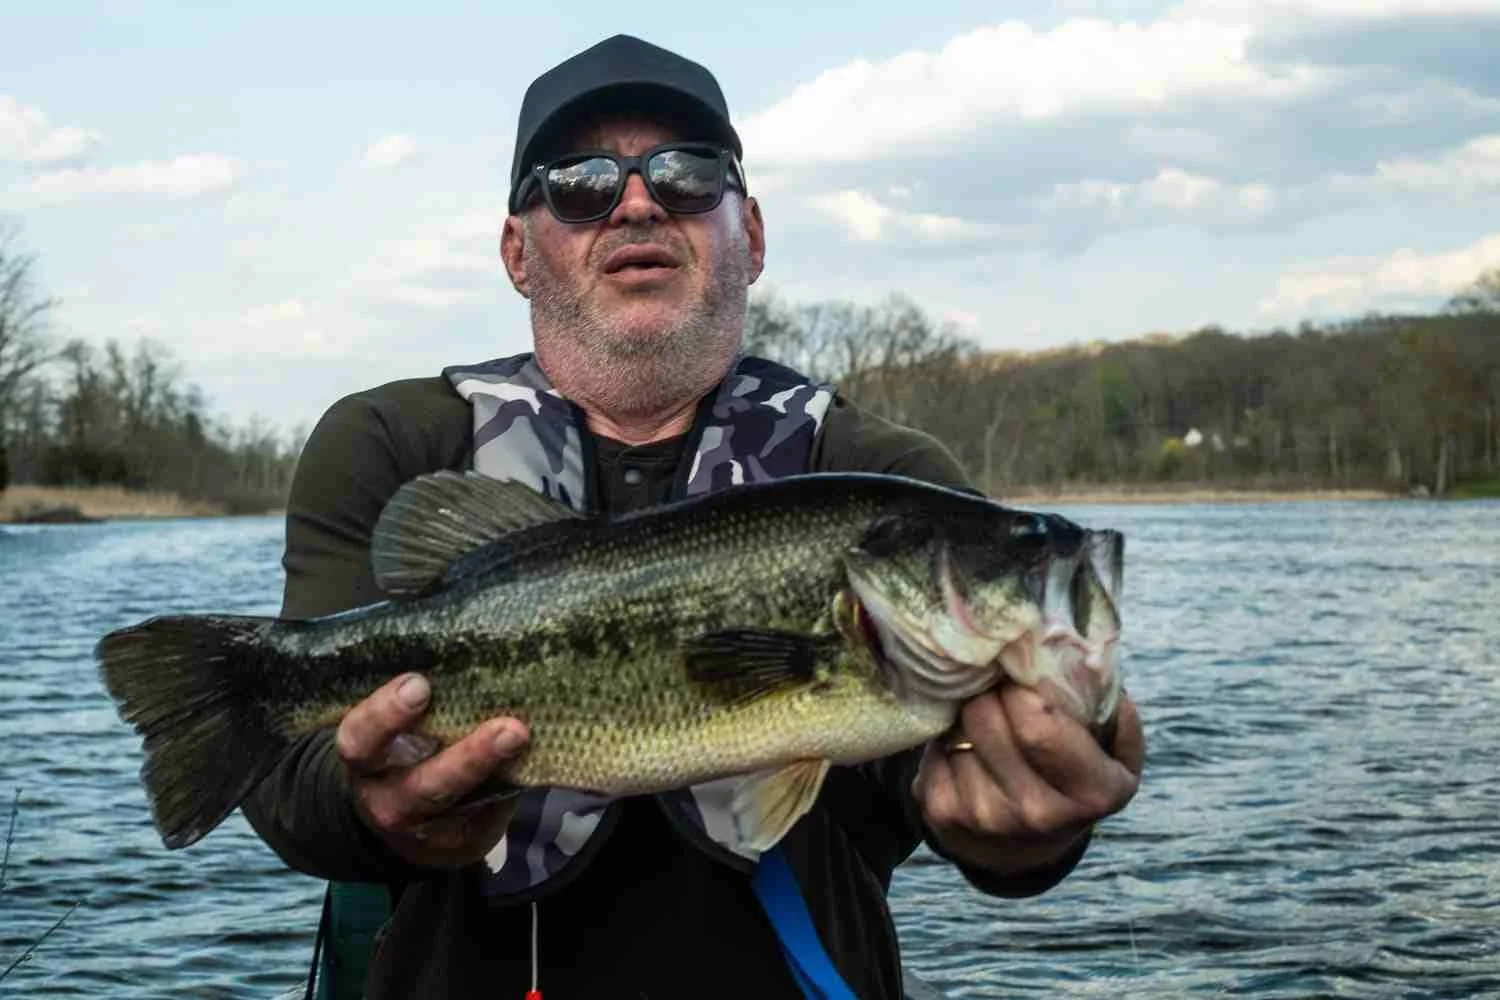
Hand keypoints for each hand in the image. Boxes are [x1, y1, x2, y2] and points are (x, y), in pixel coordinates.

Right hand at [335, 672, 529, 867]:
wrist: (406, 827)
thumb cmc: (408, 754)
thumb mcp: (398, 732)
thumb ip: (424, 705)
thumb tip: (475, 656)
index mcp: (366, 761)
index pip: (360, 739)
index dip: (385, 714)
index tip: (419, 685)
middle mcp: (390, 800)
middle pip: (423, 785)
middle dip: (466, 757)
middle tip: (507, 727)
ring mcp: (428, 828)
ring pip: (460, 805)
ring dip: (496, 772)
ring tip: (522, 739)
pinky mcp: (463, 844)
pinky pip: (491, 815)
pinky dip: (514, 786)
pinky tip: (537, 759)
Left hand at [913, 685, 1142, 875]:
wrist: (1026, 847)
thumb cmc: (1074, 773)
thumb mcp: (1114, 747)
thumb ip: (1105, 703)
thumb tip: (1075, 654)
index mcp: (1093, 791)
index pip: (1036, 726)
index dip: (1021, 689)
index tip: (1022, 679)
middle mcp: (1039, 813)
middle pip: (987, 717)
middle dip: (990, 692)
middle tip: (1000, 691)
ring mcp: (987, 818)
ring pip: (957, 729)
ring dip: (968, 717)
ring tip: (987, 723)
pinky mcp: (943, 814)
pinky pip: (933, 749)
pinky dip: (946, 740)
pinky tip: (966, 748)